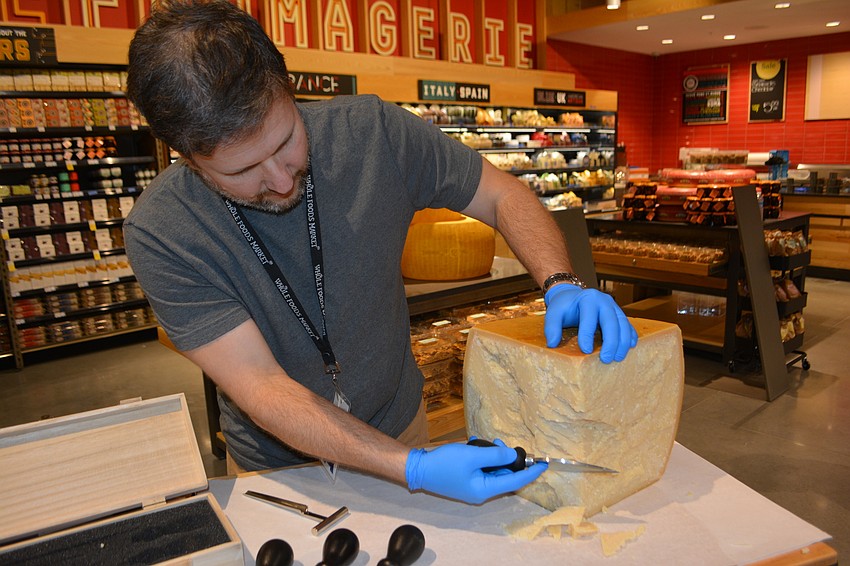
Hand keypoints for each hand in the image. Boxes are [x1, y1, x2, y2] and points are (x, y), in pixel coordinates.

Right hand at [405, 439, 546, 503]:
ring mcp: (473, 486)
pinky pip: (482, 469)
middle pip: (504, 475)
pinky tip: (474, 447)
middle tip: (499, 443)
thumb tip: (513, 455)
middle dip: (505, 458)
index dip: (530, 472)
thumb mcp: (472, 456)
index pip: (515, 482)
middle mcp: (481, 491)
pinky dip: (482, 458)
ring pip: (493, 470)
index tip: (544, 463)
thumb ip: (496, 456)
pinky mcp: (466, 480)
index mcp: (484, 490)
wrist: (418, 468)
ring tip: (483, 444)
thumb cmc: (444, 464)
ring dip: (492, 456)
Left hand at [544, 283, 637, 362]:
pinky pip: (628, 325)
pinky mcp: (620, 314)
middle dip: (611, 342)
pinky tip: (629, 347)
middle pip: (611, 321)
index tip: (586, 351)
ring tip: (618, 358)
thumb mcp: (553, 312)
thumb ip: (551, 327)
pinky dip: (630, 336)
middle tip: (606, 359)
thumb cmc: (564, 306)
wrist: (572, 296)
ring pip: (624, 324)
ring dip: (623, 342)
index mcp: (588, 299)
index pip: (589, 318)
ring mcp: (614, 307)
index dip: (587, 335)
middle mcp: (604, 301)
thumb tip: (552, 344)